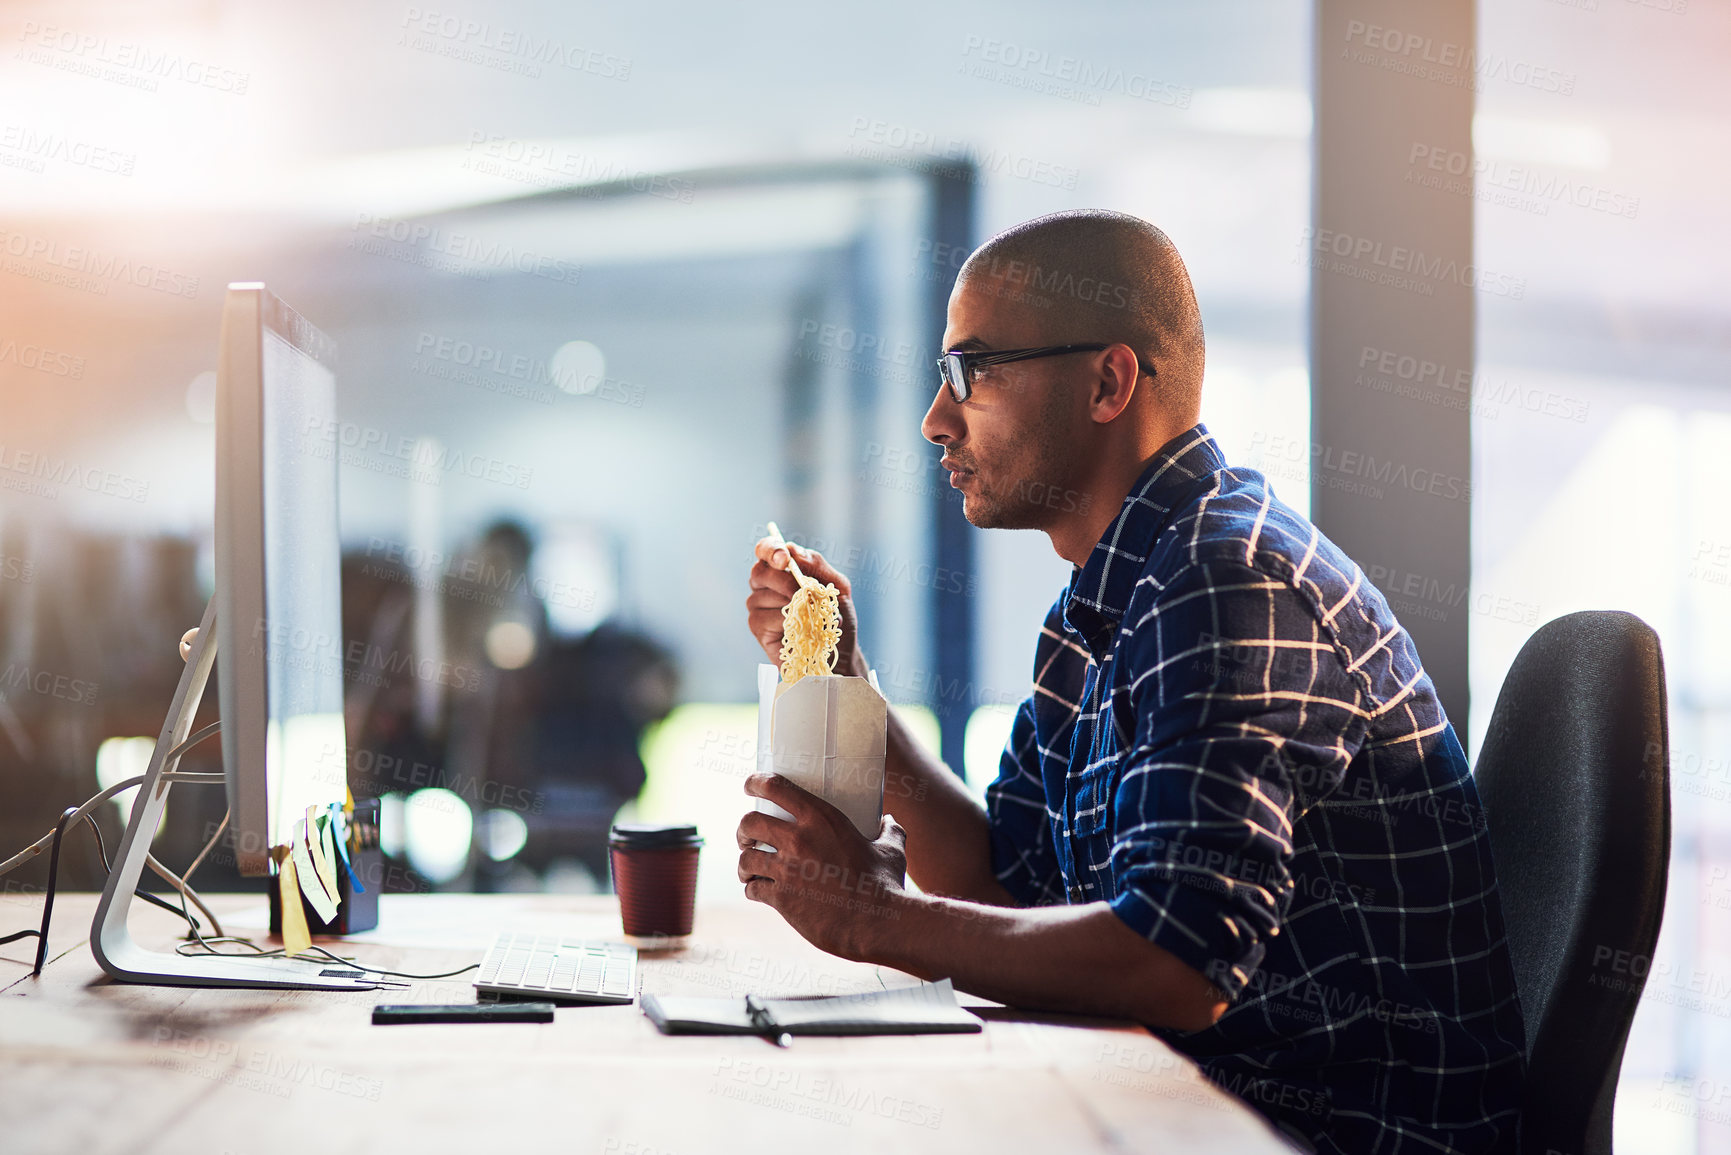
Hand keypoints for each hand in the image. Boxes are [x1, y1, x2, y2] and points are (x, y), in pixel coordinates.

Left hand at [735, 773, 907, 959]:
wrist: (878, 923)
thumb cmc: (886, 884)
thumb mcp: (891, 849)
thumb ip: (888, 831)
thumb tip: (888, 821)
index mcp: (823, 819)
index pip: (776, 787)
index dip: (755, 783)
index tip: (749, 786)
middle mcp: (799, 839)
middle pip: (750, 822)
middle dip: (743, 830)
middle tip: (748, 838)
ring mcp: (788, 869)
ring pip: (746, 858)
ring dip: (745, 865)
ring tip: (749, 871)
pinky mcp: (782, 898)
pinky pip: (753, 889)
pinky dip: (752, 890)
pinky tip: (758, 892)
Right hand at [745, 536, 865, 676]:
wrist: (839, 650)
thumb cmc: (836, 615)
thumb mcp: (837, 585)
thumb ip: (817, 565)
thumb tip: (794, 552)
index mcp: (781, 568)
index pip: (765, 549)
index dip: (771, 549)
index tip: (784, 559)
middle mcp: (764, 584)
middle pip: (760, 571)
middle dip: (786, 582)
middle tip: (806, 594)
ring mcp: (757, 605)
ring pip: (764, 596)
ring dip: (793, 605)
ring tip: (812, 617)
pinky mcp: (757, 627)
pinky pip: (767, 618)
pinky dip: (788, 622)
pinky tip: (800, 629)